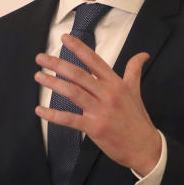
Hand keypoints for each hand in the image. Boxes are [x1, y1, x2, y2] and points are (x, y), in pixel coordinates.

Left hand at [34, 34, 161, 175]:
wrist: (144, 146)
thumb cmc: (137, 118)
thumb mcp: (135, 91)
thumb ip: (134, 70)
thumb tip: (143, 54)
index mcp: (116, 83)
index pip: (94, 61)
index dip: (78, 48)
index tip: (64, 38)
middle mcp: (107, 94)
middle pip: (78, 74)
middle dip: (57, 64)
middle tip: (40, 58)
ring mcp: (100, 111)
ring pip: (72, 92)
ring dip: (53, 83)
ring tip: (39, 76)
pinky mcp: (94, 128)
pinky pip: (70, 119)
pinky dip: (53, 115)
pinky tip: (40, 110)